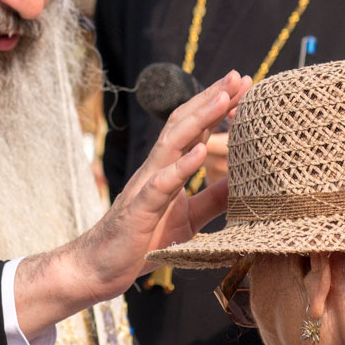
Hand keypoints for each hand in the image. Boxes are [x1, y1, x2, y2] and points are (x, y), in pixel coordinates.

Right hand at [16, 72, 250, 329]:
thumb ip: (213, 199)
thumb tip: (244, 181)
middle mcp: (156, 169)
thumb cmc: (142, 241)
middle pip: (185, 124)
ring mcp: (146, 185)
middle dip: (212, 98)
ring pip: (173, 143)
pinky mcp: (140, 208)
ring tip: (225, 99)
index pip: (196, 129)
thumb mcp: (189, 219)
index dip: (219, 107)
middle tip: (239, 76)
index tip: (244, 86)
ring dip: (200, 119)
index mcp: (168, 170)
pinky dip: (181, 165)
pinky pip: (161, 182)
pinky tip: (201, 150)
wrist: (100, 267)